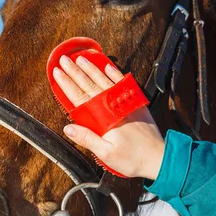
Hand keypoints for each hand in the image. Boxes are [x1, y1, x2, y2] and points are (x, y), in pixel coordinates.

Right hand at [53, 55, 164, 179]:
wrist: (159, 157)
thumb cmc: (132, 158)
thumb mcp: (106, 153)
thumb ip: (87, 138)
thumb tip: (67, 129)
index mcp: (104, 117)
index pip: (80, 97)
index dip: (67, 84)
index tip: (57, 73)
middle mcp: (113, 105)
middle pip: (90, 84)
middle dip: (75, 71)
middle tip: (64, 60)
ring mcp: (124, 102)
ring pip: (104, 80)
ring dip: (91, 68)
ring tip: (81, 58)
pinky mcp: (134, 102)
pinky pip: (121, 82)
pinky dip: (114, 73)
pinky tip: (107, 65)